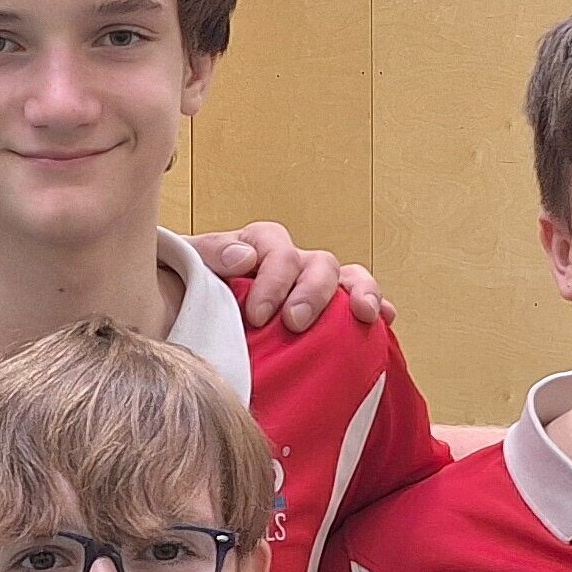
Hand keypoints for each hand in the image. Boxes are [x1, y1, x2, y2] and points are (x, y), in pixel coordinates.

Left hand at [197, 221, 390, 330]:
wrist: (188, 323)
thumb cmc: (187, 296)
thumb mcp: (187, 269)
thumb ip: (208, 255)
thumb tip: (245, 257)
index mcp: (258, 247)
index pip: (276, 247)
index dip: (272, 279)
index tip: (257, 315)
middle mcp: (292, 263)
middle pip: (317, 263)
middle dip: (311, 293)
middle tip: (295, 323)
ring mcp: (314, 288)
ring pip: (347, 277)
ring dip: (359, 292)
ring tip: (363, 315)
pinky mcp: (329, 314)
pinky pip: (360, 303)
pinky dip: (376, 306)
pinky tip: (385, 320)